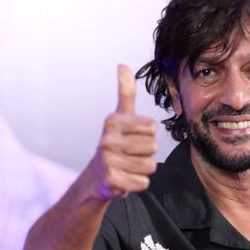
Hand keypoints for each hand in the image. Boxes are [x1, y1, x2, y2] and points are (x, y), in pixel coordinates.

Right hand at [87, 64, 158, 200]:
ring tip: (128, 167)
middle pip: (152, 147)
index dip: (147, 135)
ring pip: (149, 166)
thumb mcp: (120, 117)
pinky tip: (125, 179)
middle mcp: (107, 139)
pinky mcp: (111, 181)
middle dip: (146, 154)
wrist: (97, 176)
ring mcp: (108, 161)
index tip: (132, 138)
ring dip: (142, 169)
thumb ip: (125, 92)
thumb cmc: (114, 144)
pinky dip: (137, 183)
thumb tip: (122, 65)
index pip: (152, 127)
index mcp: (113, 122)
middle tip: (130, 155)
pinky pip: (143, 182)